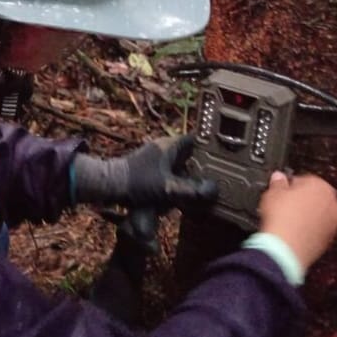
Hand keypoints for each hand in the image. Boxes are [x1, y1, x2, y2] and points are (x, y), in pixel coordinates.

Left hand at [73, 134, 217, 208]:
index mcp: (170, 146)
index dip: (212, 146)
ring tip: (205, 188)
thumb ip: (192, 190)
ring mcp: (157, 159)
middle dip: (204, 166)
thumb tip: (214, 190)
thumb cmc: (138, 182)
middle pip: (191, 154)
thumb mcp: (168, 188)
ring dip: (192, 176)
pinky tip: (187, 196)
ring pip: (182, 165)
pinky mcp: (151, 170)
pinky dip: (180, 182)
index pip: (197, 139)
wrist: (110, 185)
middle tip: (220, 176)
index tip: (226, 156)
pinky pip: (172, 174)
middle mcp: (164, 149)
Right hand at [258, 172, 336, 271]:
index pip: (307, 179)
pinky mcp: (329, 242)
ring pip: (319, 215)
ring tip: (288, 220)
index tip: (283, 190)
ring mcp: (333, 225)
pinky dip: (309, 230)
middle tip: (286, 204)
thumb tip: (278, 178)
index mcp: (322, 186)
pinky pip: (318, 231)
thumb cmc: (282, 219)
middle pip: (316, 198)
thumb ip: (278, 182)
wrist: (285, 250)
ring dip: (307, 216)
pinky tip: (293, 232)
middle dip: (303, 200)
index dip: (292, 185)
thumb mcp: (273, 193)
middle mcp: (332, 204)